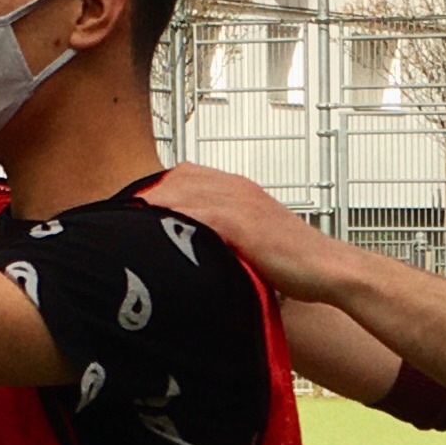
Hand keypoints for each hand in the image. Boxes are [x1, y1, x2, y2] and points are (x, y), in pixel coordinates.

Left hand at [142, 165, 352, 300]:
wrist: (328, 268)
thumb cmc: (296, 262)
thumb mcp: (258, 240)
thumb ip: (230, 238)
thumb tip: (202, 253)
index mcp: (240, 190)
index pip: (187, 176)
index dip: (158, 190)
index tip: (134, 208)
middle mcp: (237, 189)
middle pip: (177, 181)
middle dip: (146, 198)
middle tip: (116, 218)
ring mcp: (239, 203)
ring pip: (182, 195)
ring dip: (151, 209)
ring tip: (122, 227)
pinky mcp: (241, 222)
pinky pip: (196, 215)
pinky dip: (172, 222)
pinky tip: (150, 235)